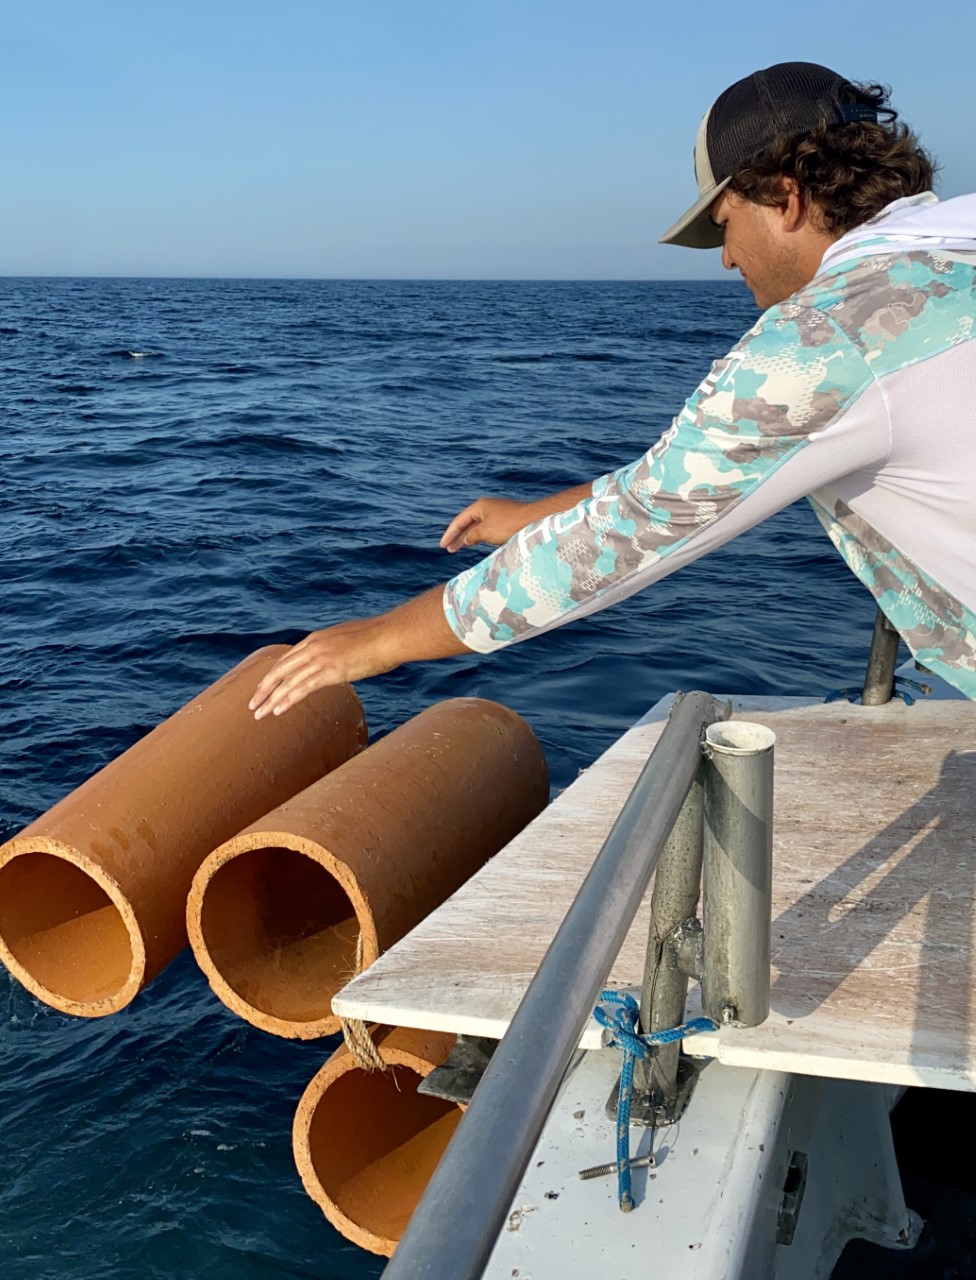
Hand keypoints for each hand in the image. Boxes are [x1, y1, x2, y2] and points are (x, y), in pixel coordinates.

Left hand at [248, 586, 469, 718]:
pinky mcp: (329, 671)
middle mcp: (313, 647)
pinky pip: (301, 689)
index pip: (288, 658)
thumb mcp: (352, 640)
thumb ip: (340, 649)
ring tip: (258, 713)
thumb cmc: (380, 638)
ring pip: (287, 682)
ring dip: (270, 699)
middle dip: (264, 688)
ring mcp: (320, 659)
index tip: (265, 686)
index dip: (274, 674)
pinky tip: (277, 711)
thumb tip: (342, 658)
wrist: (390, 635)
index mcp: (317, 638)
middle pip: (280, 670)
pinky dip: (286, 700)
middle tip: (252, 703)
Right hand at [440, 497, 531, 551]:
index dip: (450, 534)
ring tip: (459, 548)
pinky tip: (477, 543)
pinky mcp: (506, 520)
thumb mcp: (486, 531)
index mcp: (480, 506)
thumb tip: (466, 539)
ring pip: (477, 526)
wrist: (535, 520)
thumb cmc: (510, 524)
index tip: (443, 545)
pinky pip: (487, 529)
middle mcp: (487, 507)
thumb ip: (472, 535)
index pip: (459, 520)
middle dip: (457, 536)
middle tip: (449, 549)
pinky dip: (479, 537)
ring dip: (468, 537)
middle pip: (467, 523)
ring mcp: (497, 513)